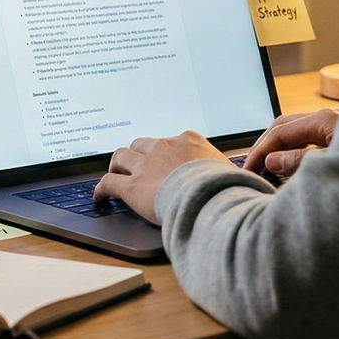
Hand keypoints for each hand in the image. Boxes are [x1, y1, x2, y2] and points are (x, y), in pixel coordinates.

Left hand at [94, 131, 228, 223]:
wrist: (208, 198)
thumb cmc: (225, 187)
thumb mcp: (231, 172)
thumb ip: (226, 171)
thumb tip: (238, 178)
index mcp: (188, 140)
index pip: (170, 141)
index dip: (164, 153)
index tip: (164, 160)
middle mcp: (163, 147)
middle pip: (142, 144)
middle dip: (138, 155)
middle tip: (137, 166)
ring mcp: (145, 165)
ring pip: (121, 157)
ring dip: (117, 166)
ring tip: (115, 174)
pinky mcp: (131, 187)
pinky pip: (108, 183)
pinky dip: (101, 189)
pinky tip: (100, 196)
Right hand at [241, 109, 338, 176]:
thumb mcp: (332, 162)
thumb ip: (299, 161)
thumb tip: (270, 160)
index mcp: (322, 120)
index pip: (280, 132)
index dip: (260, 152)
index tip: (248, 170)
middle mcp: (325, 118)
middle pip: (284, 126)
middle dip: (264, 145)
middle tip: (251, 168)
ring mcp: (333, 125)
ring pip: (296, 132)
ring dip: (277, 147)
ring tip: (265, 167)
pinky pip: (309, 138)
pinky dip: (293, 149)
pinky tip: (290, 162)